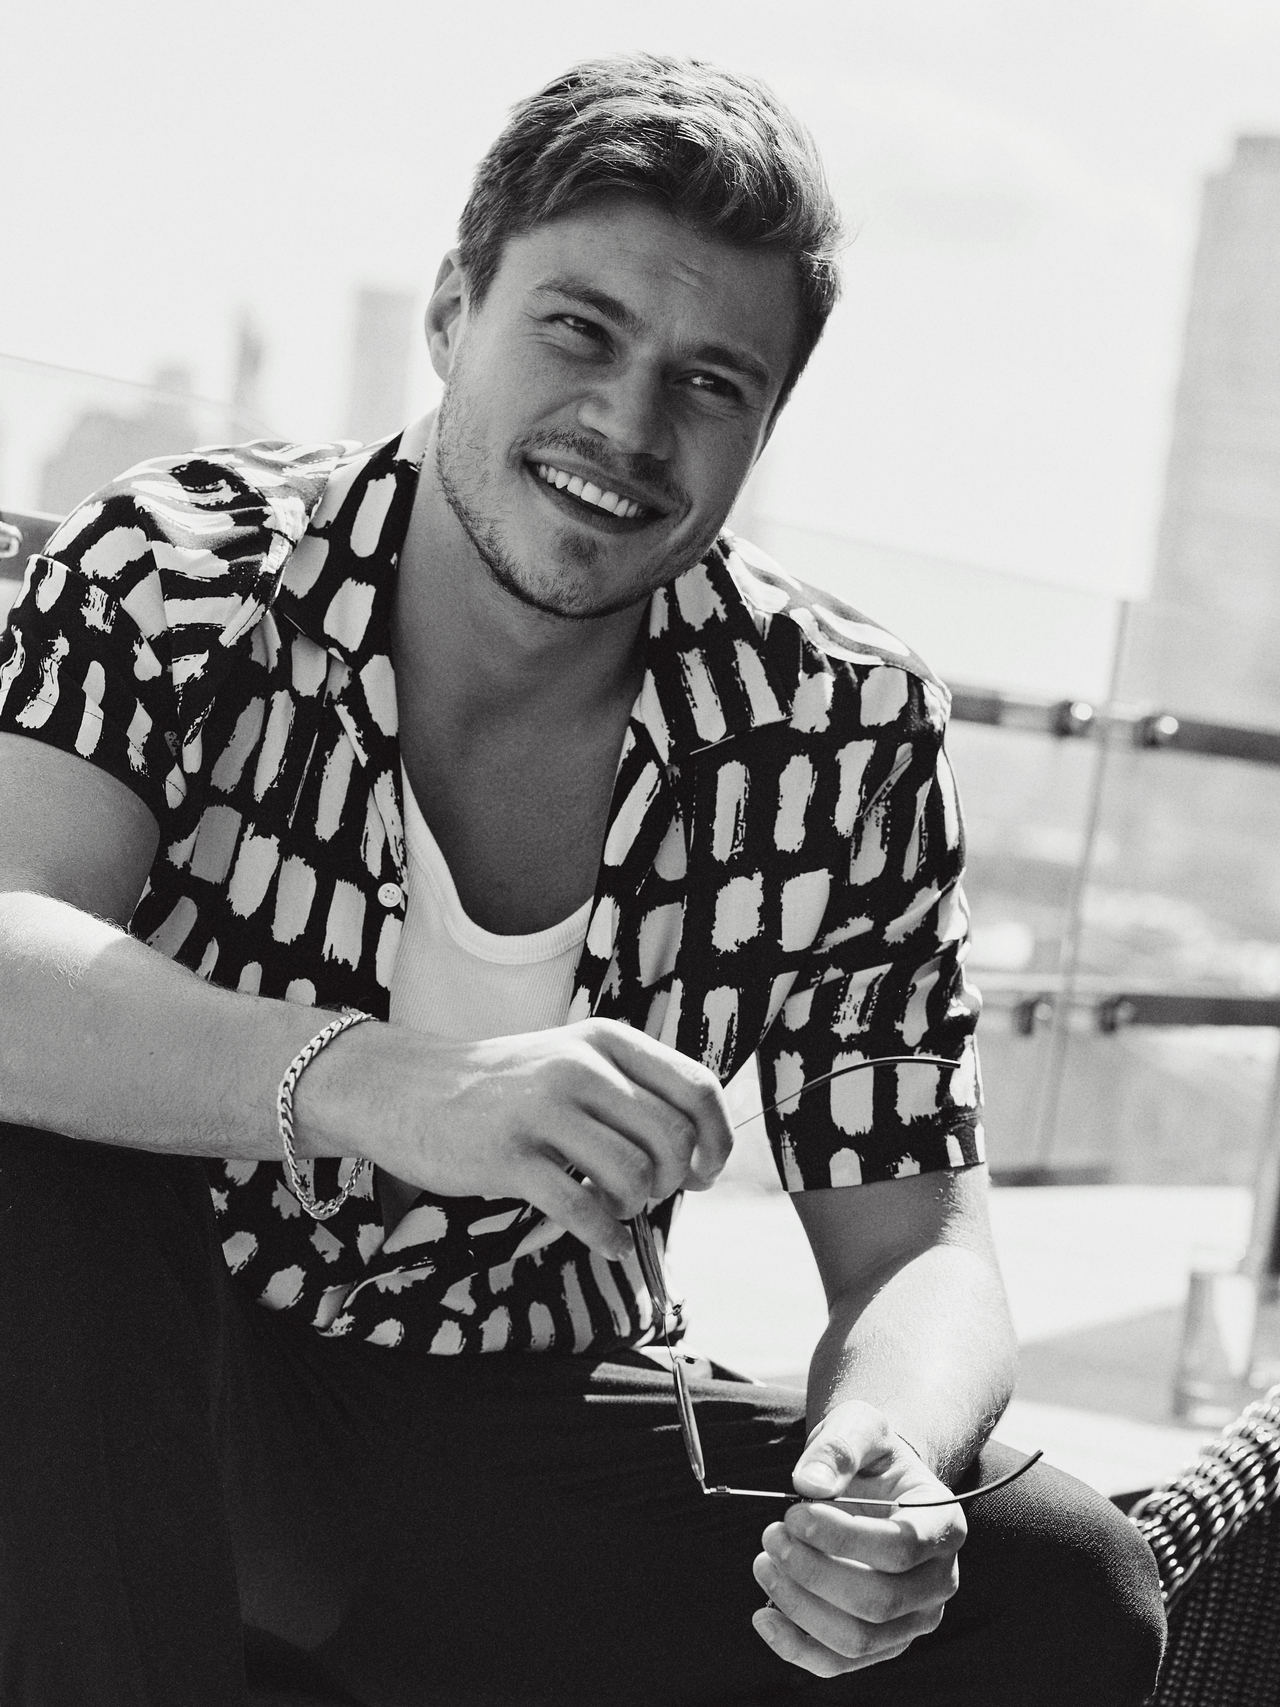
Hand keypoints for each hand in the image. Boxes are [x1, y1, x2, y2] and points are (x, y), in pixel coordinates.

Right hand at [363, 1018, 732, 1260]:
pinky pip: (583, 1209)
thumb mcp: (571, 1063)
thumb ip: (629, 1093)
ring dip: (634, 1206)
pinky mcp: (508, 1156)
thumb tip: (697, 1154)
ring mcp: (543, 1109)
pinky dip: (606, 1237)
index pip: (697, 1087)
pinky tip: (604, 1241)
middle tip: (646, 1193)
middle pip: (671, 1138)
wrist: (406, 1089)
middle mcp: (581, 1067)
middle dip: (671, 1181)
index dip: (715, 1139)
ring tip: (612, 1206)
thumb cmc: (502, 1088)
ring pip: (633, 1175)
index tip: (704, 1171)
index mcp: (606, 1041)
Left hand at [751, 1402, 963, 1677]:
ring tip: (764, 1562)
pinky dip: (796, 1646)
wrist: (876, 1481)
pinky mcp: (883, 1643)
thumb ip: (838, 1447)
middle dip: (813, 1571)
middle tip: (771, 1534)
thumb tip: (808, 1484)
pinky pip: (840, 1662)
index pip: (902, 1547)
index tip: (794, 1513)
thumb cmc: (871, 1454)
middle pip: (878, 1601)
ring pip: (858, 1638)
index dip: (843, 1537)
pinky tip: (764, 1614)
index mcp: (943, 1524)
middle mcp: (939, 1581)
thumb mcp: (859, 1427)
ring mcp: (913, 1619)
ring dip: (800, 1605)